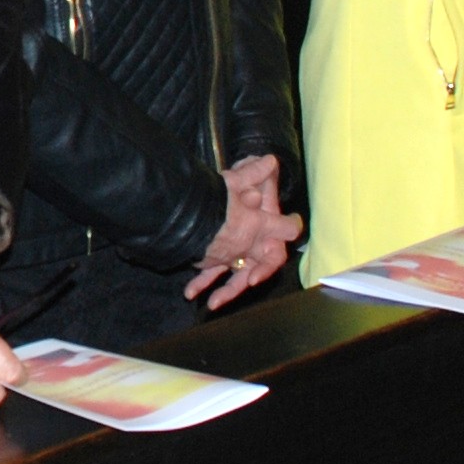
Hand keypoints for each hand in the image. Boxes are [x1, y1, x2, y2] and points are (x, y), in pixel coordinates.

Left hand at [183, 155, 301, 309]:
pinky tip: (190, 293)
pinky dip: (202, 284)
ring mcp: (235, 252)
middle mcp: (252, 244)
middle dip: (237, 286)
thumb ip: (255, 173)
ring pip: (232, 277)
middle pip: (251, 272)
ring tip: (208, 302)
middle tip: (221, 300)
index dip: (265, 267)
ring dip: (220, 291)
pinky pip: (213, 274)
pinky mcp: (218, 257)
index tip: (253, 278)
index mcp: (263, 231)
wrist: (198, 197)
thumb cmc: (226, 189)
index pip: (273, 256)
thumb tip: (269, 160)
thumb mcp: (238, 181)